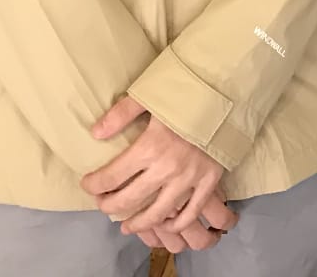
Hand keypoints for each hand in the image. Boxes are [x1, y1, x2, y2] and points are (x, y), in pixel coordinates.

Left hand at [83, 96, 238, 242]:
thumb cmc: (186, 90)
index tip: (87, 183)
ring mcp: (190, 178)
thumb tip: (95, 134)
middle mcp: (168, 168)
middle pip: (130, 199)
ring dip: (139, 223)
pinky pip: (191, 212)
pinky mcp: (210, 182)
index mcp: (150, 147)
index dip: (94, 184)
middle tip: (102, 205)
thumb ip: (121, 114)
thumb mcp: (150, 94)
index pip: (111, 176)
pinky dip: (176, 223)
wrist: (228, 91)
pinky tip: (165, 224)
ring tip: (127, 226)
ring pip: (158, 214)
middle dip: (109, 205)